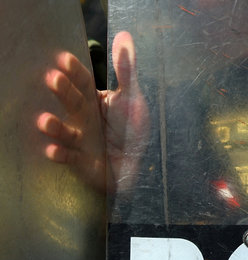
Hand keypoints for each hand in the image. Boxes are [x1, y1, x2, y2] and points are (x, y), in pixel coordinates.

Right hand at [37, 31, 149, 192]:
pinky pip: (69, 157)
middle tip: (52, 78)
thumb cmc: (130, 130)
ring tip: (45, 120)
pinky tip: (52, 149)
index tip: (64, 59)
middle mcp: (83, 116)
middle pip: (72, 101)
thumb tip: (124, 36)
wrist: (133, 165)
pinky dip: (60, 154)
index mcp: (93, 99)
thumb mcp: (132, 98)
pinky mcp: (80, 161)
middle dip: (62, 91)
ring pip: (64, 131)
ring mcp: (80, 139)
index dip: (74, 71)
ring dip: (54, 126)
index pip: (82, 82)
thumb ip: (126, 70)